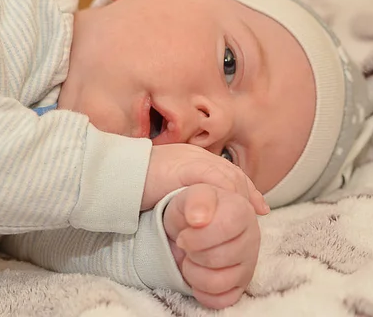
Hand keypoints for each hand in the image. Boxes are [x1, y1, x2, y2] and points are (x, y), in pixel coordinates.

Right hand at [142, 143, 268, 214]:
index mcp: (193, 158)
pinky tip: (228, 209)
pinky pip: (213, 178)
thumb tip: (201, 214)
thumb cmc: (135, 184)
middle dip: (248, 195)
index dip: (245, 189)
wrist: (114, 174)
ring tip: (244, 218)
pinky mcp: (184, 166)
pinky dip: (224, 193)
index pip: (227, 172)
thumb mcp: (167, 189)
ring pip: (227, 176)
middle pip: (232, 174)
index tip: (258, 207)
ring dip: (238, 197)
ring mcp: (190, 158)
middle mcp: (196, 155)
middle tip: (258, 214)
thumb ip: (187, 194)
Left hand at [163, 184, 261, 308]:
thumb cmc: (193, 207)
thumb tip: (199, 219)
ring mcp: (249, 263)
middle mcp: (252, 237)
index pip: (225, 228)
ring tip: (191, 259)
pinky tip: (197, 275)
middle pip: (218, 258)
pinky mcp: (241, 284)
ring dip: (193, 273)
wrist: (188, 222)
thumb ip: (198, 199)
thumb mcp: (191, 191)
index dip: (198, 235)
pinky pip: (222, 300)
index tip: (184, 233)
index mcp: (243, 210)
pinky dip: (202, 292)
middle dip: (193, 252)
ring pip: (218, 282)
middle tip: (187, 244)